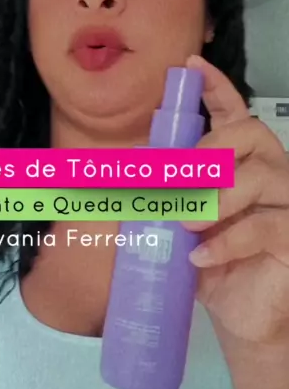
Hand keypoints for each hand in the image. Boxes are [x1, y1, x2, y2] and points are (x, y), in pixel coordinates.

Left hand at [182, 54, 288, 348]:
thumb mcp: (178, 230)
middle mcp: (271, 174)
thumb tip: (117, 178)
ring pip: (261, 175)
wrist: (243, 320)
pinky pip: (266, 225)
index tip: (190, 68)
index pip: (234, 116)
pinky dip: (227, 240)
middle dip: (206, 151)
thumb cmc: (215, 269)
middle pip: (249, 133)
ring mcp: (288, 205)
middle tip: (175, 181)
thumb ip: (160, 200)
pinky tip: (200, 257)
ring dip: (215, 197)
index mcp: (242, 165)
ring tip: (186, 223)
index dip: (216, 88)